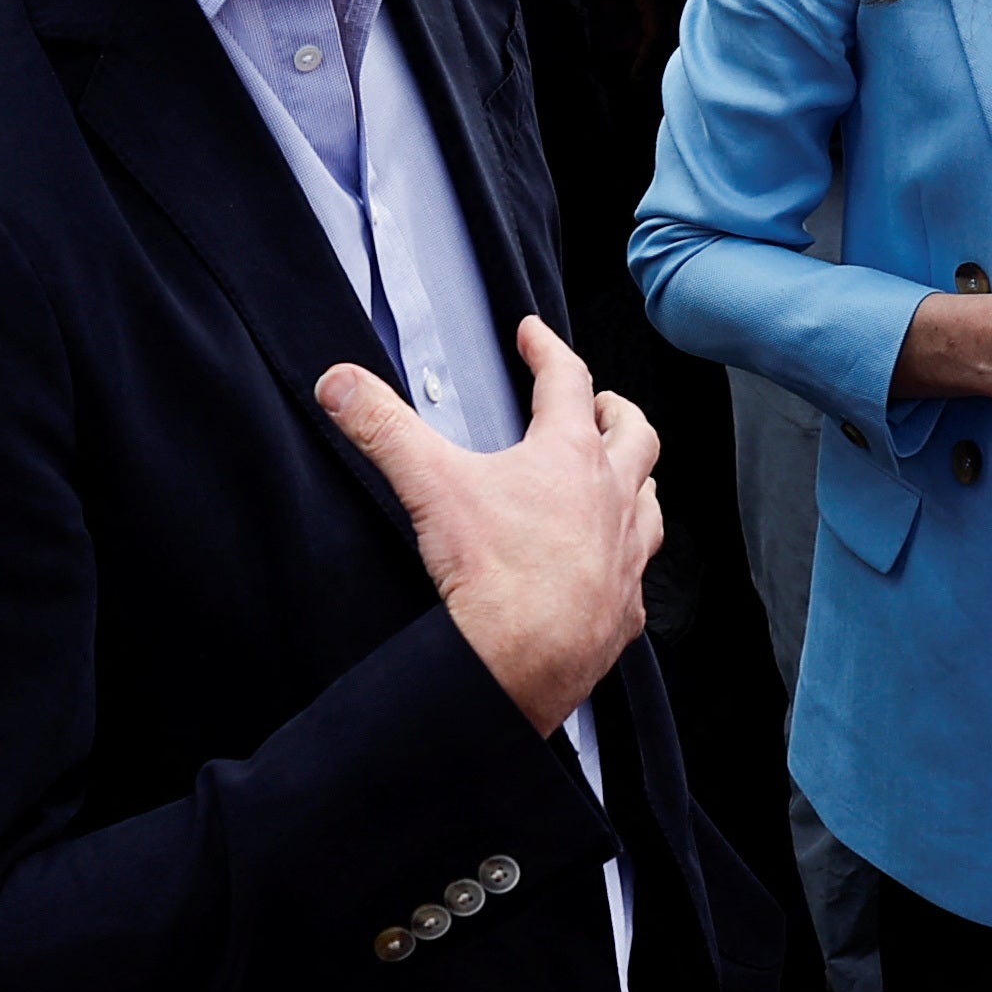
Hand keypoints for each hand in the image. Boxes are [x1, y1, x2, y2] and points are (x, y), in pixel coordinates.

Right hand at [322, 320, 662, 734]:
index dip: (547, 349)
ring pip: (648, 500)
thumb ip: (383, 427)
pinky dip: (628, 556)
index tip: (534, 334)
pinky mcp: (624, 604)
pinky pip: (638, 571)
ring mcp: (626, 551)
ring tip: (620, 476)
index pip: (566, 380)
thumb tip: (343, 384)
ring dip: (635, 481)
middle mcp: (612, 497)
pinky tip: (612, 562)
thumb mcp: (429, 484)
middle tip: (600, 403)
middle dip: (615, 411)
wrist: (525, 657)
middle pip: (634, 435)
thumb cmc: (493, 574)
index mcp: (569, 458)